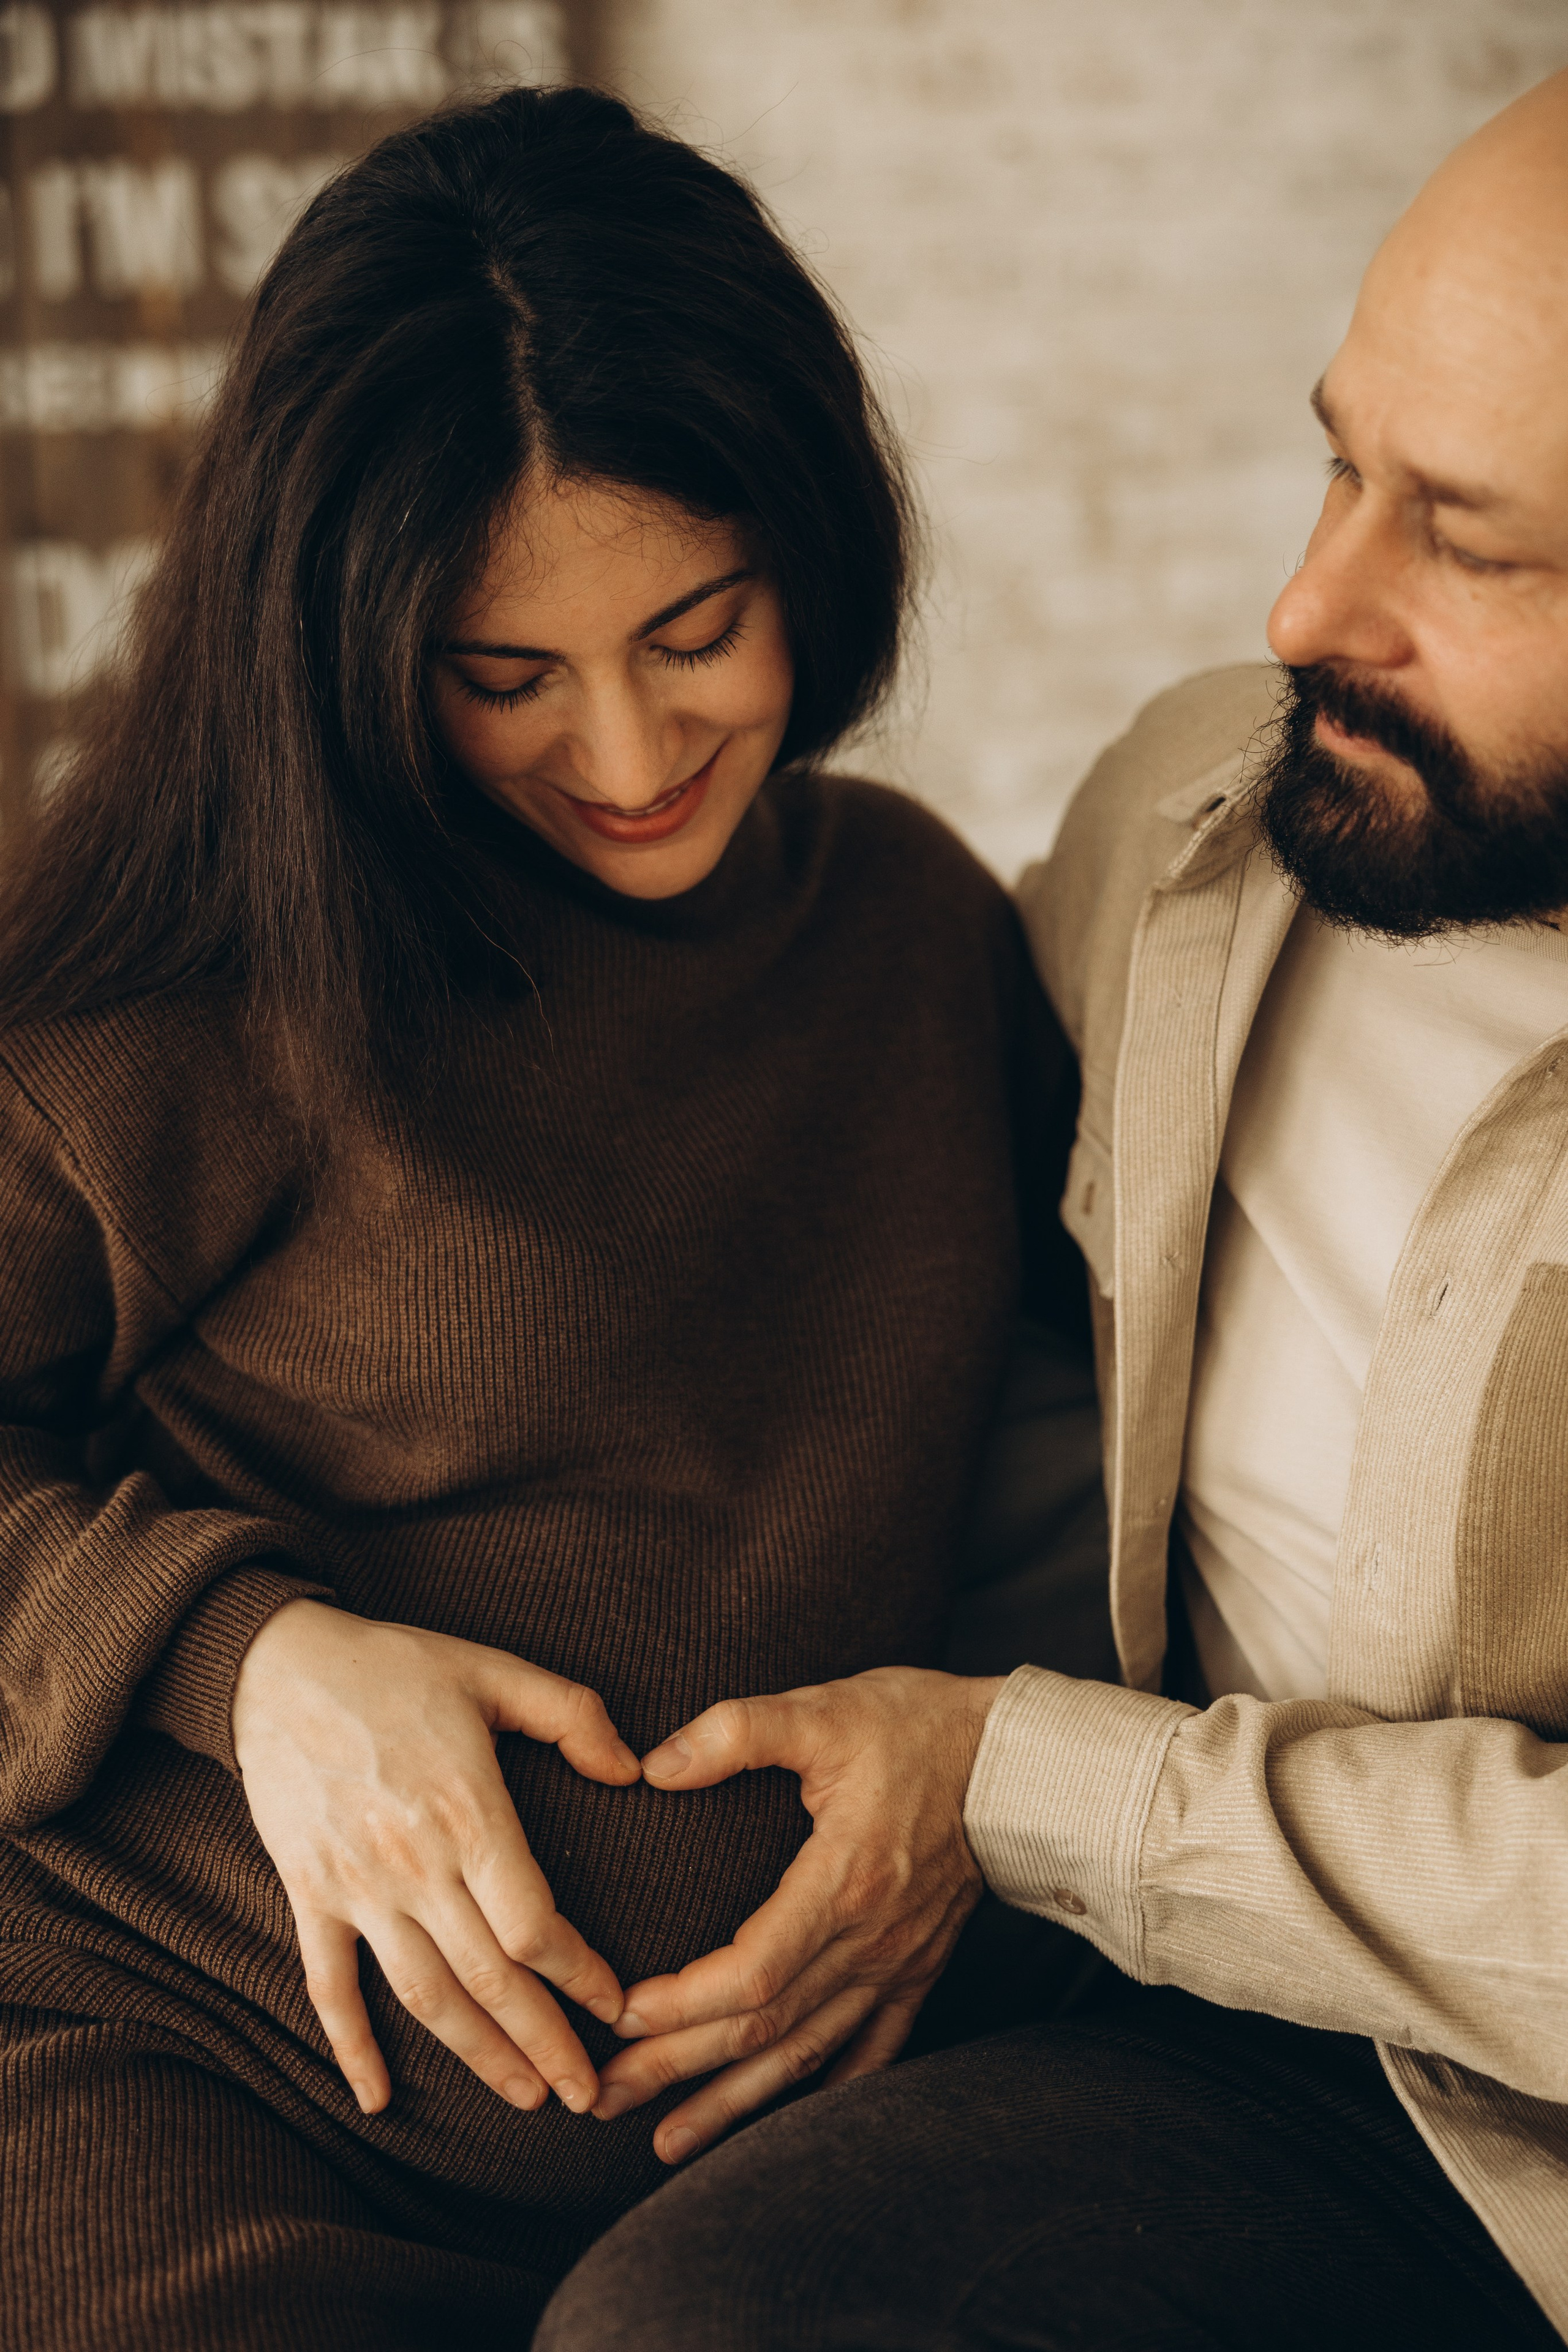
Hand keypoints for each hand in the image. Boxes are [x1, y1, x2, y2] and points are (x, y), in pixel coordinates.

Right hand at [232, 1598, 640, 2117]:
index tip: (616, 2006)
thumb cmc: (394, 1666)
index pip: (533, 1924)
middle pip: (489, 1978)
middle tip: (587, 2095)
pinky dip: (351, 2046)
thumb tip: (632, 1768)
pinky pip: (329, 1986)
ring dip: (476, 2056)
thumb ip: (572, 1714)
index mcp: (468, 1812)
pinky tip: (376, 2098)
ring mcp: (356, 1887)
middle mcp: (413, 1863)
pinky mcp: (309, 1894)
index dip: (579, 1974)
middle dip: (544, 2043)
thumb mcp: (493, 1670)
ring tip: (523, 2098)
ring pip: (423, 1995)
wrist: (275, 1667)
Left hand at [592, 1665, 1004, 2161]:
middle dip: (677, 2068)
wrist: (1014, 1763)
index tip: (620, 2014)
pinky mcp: (915, 1971)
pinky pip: (869, 2053)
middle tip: (603, 2096)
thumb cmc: (916, 1728)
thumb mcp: (823, 1710)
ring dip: (733, 2103)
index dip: (683, 2004)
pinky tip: (782, 2123)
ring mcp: (896, 1966)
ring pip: (806, 2055)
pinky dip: (821, 2093)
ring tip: (666, 2141)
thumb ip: (737, 1732)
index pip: (752, 1973)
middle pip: (764, 2028)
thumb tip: (654, 1766)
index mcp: (843, 1883)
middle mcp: (870, 1943)